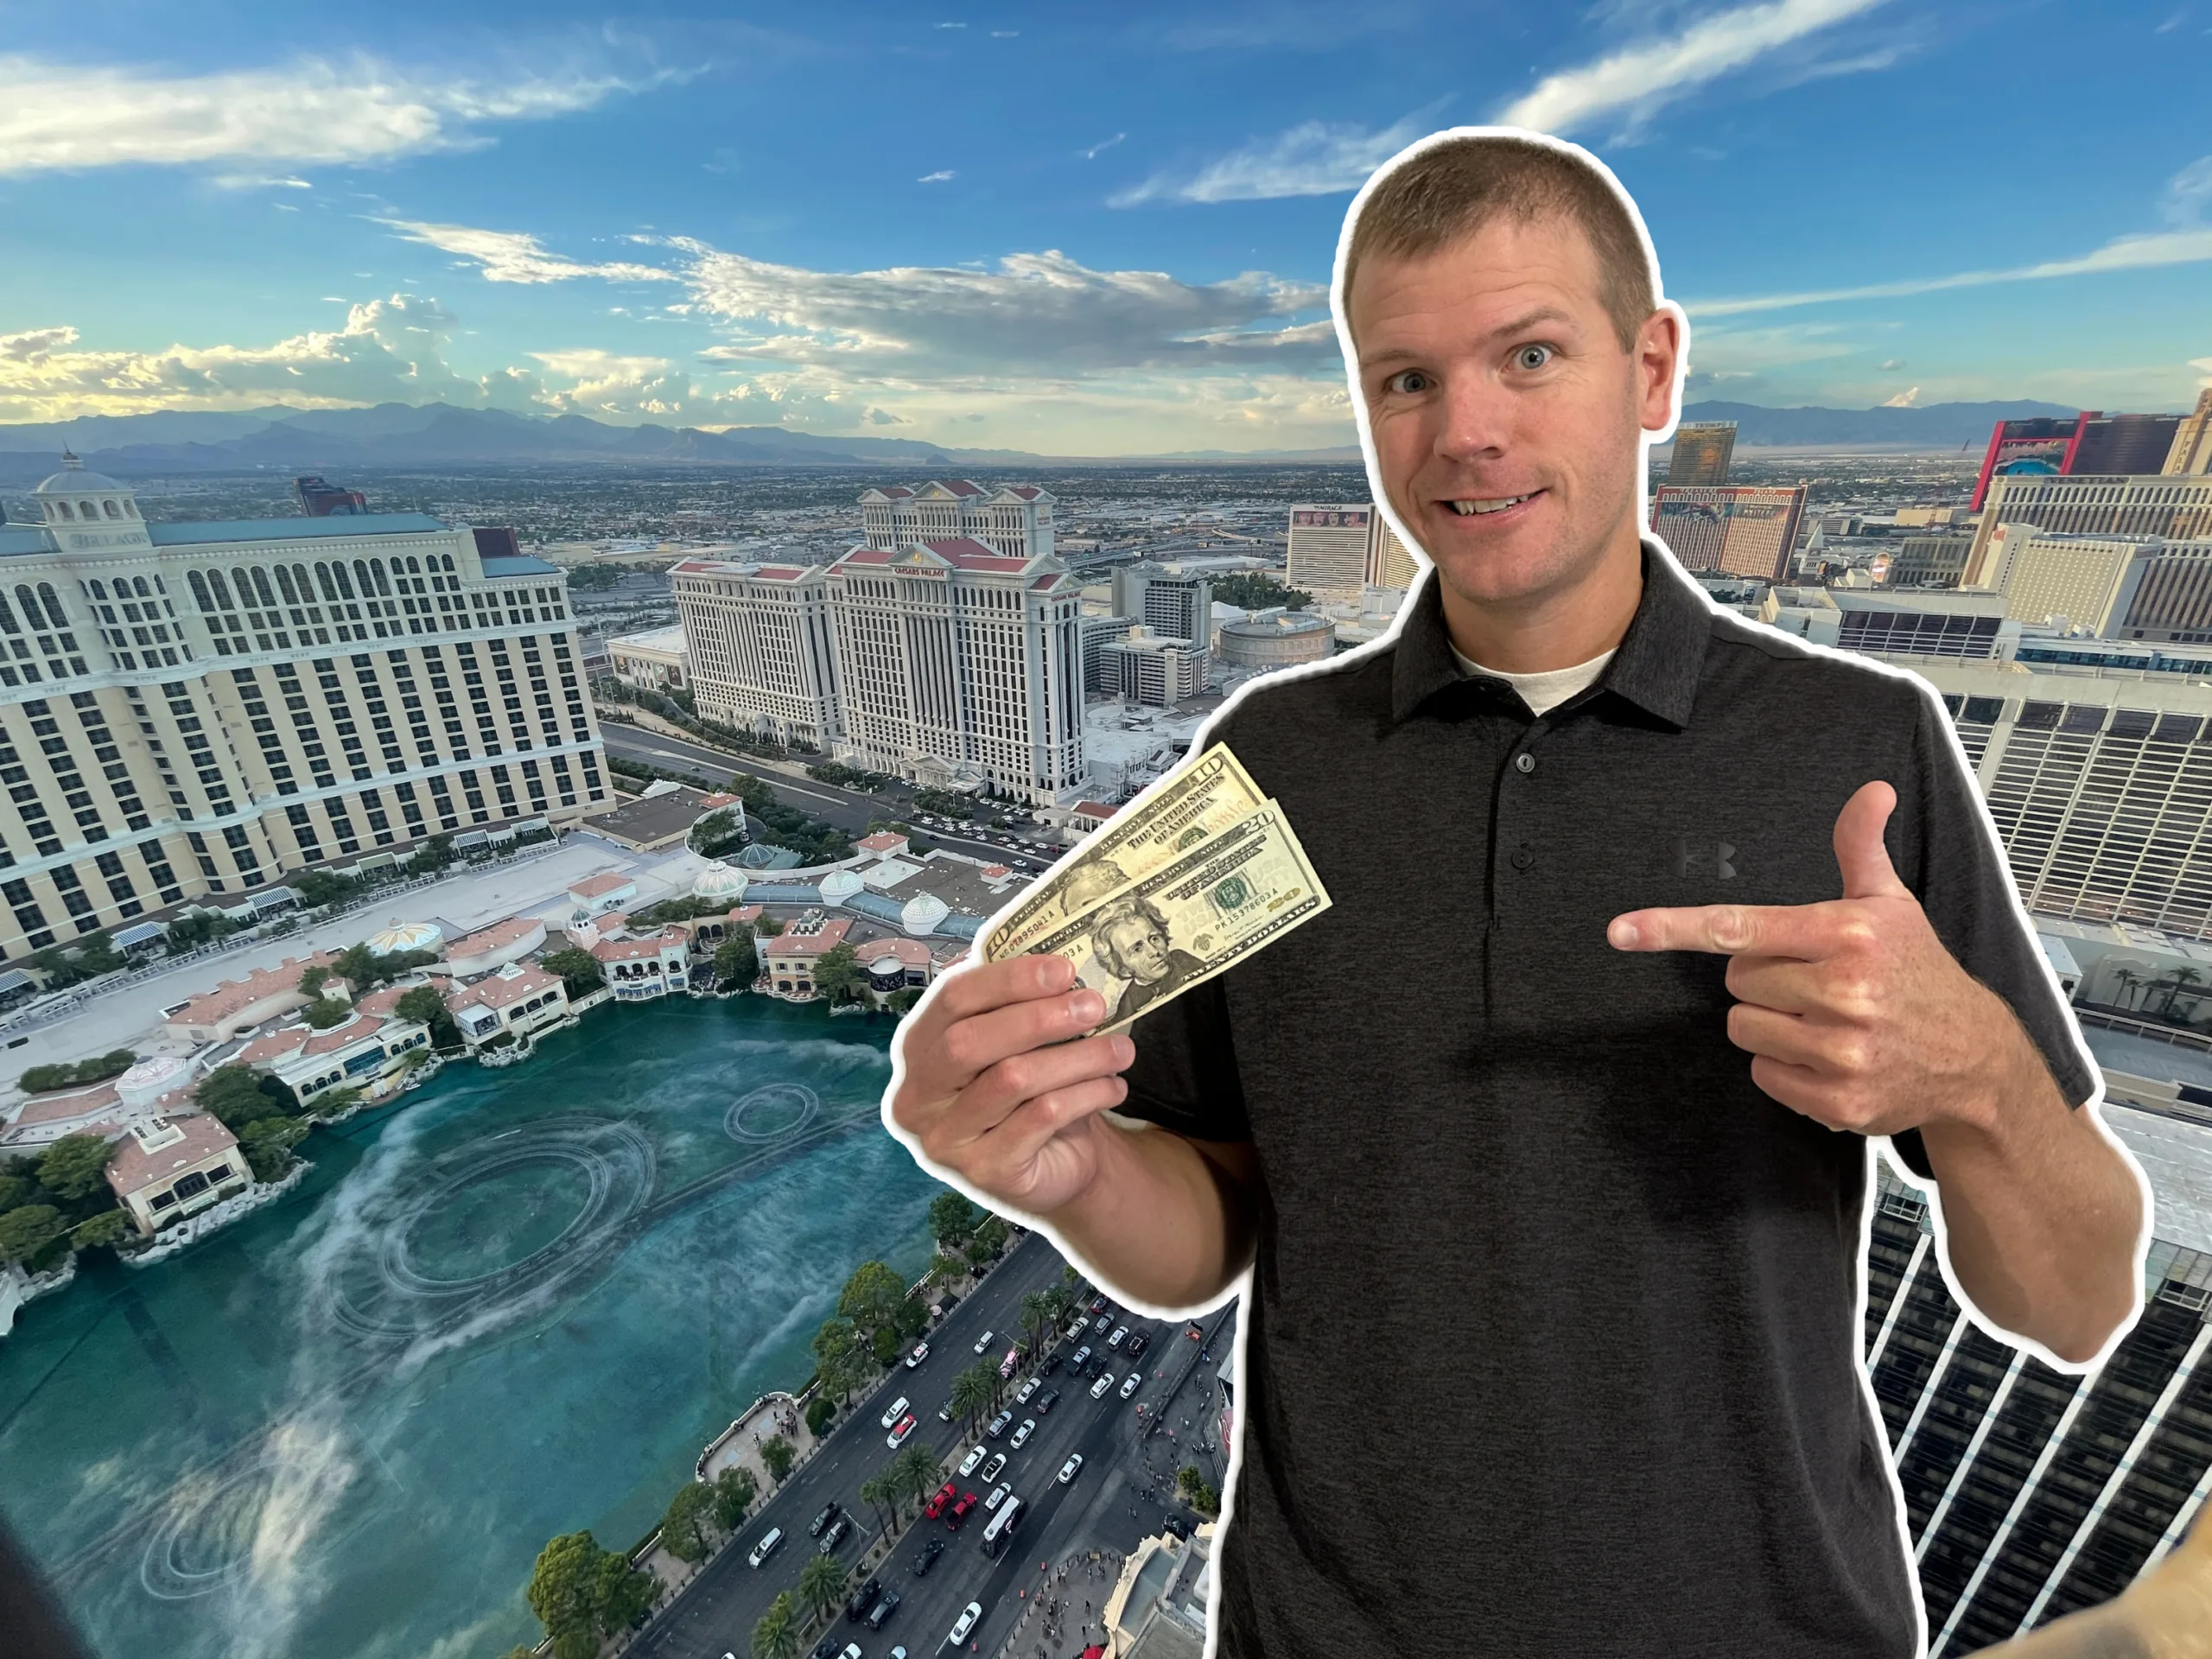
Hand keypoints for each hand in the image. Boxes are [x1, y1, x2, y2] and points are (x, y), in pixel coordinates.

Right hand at [888, 953, 1137, 1215]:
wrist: (1055, 1167)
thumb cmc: (1032, 1093)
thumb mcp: (1021, 1046)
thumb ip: (1023, 1008)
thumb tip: (1062, 971)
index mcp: (920, 1049)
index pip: (951, 999)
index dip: (1008, 979)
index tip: (1063, 970)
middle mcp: (918, 1096)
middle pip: (969, 1042)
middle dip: (1039, 1018)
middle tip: (1094, 1006)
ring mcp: (946, 1139)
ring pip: (1012, 1079)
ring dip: (1076, 1057)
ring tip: (1120, 1049)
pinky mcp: (985, 1171)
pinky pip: (1040, 1118)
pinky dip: (1085, 1094)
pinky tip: (1113, 1086)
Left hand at [1605, 780, 2007, 1139]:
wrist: (1975, 1057)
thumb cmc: (1918, 971)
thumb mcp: (1892, 904)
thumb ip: (1860, 847)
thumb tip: (1871, 790)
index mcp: (1848, 934)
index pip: (1741, 927)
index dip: (1673, 927)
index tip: (1622, 930)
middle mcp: (1845, 991)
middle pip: (1737, 980)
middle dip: (1765, 979)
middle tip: (1815, 983)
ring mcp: (1843, 1051)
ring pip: (1745, 1029)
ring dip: (1773, 1025)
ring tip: (1826, 1021)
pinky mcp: (1840, 1101)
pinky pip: (1765, 1077)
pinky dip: (1786, 1069)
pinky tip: (1830, 1058)